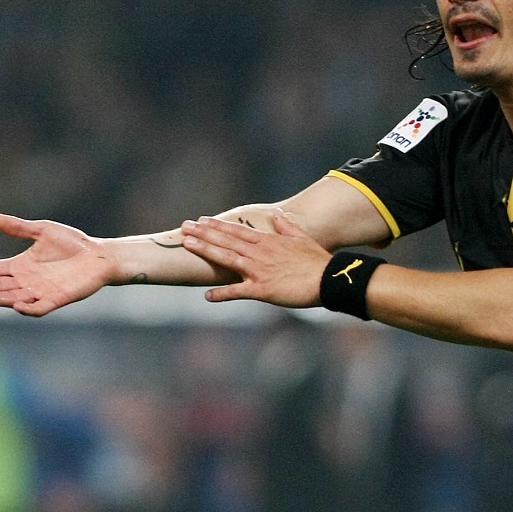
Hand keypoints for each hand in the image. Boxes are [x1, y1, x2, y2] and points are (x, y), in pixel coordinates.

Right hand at [0, 213, 115, 315]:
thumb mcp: (44, 231)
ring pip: (13, 298)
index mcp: (21, 266)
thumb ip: (20, 228)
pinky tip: (17, 305)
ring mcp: (41, 292)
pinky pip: (39, 307)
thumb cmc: (73, 243)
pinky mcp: (57, 299)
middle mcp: (27, 281)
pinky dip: (28, 308)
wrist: (98, 255)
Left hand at [180, 210, 329, 307]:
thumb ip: (286, 227)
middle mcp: (259, 253)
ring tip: (187, 245)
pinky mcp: (262, 290)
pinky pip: (238, 292)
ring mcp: (259, 270)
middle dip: (203, 233)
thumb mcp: (302, 238)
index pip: (237, 231)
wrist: (328, 279)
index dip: (218, 225)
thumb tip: (277, 215)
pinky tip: (207, 296)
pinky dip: (222, 294)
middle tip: (184, 227)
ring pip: (227, 258)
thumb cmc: (317, 260)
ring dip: (206, 251)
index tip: (202, 220)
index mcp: (268, 241)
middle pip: (226, 240)